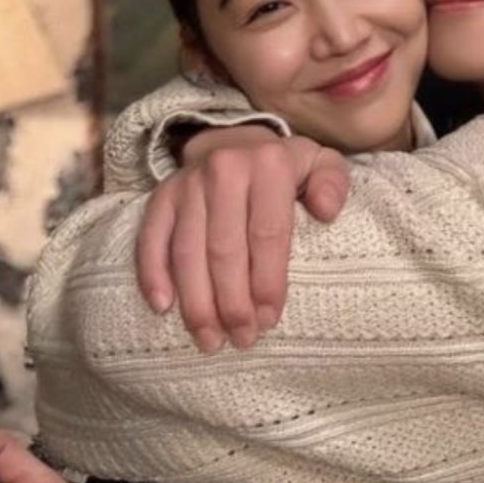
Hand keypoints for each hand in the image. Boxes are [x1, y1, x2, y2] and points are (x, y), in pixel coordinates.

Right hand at [136, 131, 350, 350]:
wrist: (236, 143)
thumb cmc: (286, 169)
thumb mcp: (321, 164)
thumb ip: (332, 184)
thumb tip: (326, 212)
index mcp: (268, 165)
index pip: (267, 234)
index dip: (268, 282)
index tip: (269, 320)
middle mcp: (224, 170)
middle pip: (224, 250)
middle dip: (232, 303)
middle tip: (242, 339)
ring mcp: (188, 184)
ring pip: (187, 251)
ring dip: (197, 302)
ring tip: (209, 339)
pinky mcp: (162, 197)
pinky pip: (151, 238)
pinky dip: (152, 274)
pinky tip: (162, 307)